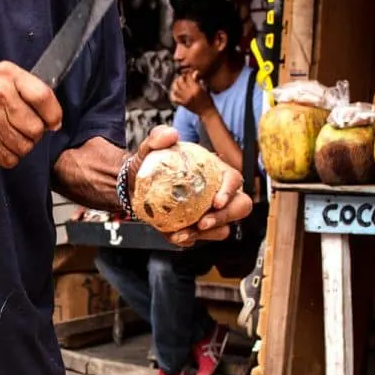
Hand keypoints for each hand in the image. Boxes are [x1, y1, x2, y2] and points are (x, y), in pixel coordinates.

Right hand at [0, 61, 62, 168]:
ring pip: (24, 146)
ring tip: (7, 136)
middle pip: (36, 128)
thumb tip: (55, 122)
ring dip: (19, 147)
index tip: (52, 123)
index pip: (43, 97)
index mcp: (7, 75)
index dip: (52, 115)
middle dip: (33, 134)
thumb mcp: (4, 80)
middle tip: (20, 129)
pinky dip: (7, 156)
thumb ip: (32, 93)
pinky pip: (10, 158)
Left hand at [128, 126, 252, 247]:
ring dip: (205, 234)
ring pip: (222, 229)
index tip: (215, 202)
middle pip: (240, 207)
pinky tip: (174, 235)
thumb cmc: (150, 165)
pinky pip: (200, 238)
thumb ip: (157, 137)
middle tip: (203, 222)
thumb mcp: (150, 148)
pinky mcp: (197, 229)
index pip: (234, 180)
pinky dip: (188, 239)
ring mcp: (210, 213)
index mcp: (215, 172)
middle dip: (225, 217)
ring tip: (182, 233)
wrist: (135, 186)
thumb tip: (170, 135)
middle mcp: (218, 194)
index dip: (230, 191)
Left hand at [169, 70, 213, 116]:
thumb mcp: (204, 89)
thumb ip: (197, 81)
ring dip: (175, 84)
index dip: (188, 74)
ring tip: (177, 82)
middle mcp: (189, 93)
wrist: (206, 112)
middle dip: (181, 77)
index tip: (189, 73)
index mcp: (195, 89)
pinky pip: (174, 99)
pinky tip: (173, 91)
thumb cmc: (208, 100)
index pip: (188, 78)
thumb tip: (194, 73)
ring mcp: (184, 99)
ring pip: (175, 89)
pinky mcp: (182, 104)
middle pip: (180, 82)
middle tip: (182, 77)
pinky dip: (172, 95)